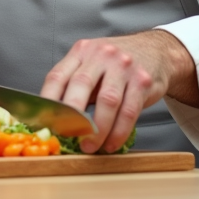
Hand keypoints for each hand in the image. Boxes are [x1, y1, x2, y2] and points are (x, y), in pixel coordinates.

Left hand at [41, 29, 198, 153]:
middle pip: (81, 84)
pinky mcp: (143, 81)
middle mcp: (101, 55)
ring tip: (90, 146)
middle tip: (66, 137)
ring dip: (97, 130)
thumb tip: (53, 120)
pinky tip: (111, 143)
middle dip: (71, 115)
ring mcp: (123, 66)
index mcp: (81, 51)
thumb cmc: (115, 65)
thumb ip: (73, 85)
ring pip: (107, 101)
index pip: (57, 76)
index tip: (43, 125)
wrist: (156, 51)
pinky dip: (118, 132)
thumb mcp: (91, 65)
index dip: (47, 102)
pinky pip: (129, 111)